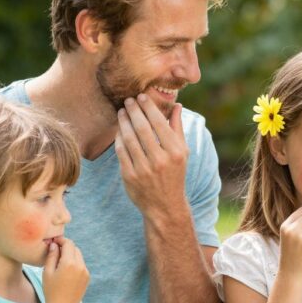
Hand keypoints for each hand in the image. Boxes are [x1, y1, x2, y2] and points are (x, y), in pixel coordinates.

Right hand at [42, 237, 88, 302]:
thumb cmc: (51, 290)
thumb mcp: (47, 272)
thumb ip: (52, 256)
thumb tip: (54, 244)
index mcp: (70, 263)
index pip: (68, 244)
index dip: (61, 240)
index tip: (54, 241)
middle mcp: (80, 266)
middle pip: (75, 249)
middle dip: (66, 247)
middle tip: (55, 249)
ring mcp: (86, 272)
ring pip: (79, 256)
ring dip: (70, 255)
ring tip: (59, 260)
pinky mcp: (87, 277)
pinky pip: (81, 265)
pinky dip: (74, 263)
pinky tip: (65, 269)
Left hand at [114, 95, 189, 217]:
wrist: (165, 205)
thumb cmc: (175, 174)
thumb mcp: (182, 153)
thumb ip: (178, 128)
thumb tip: (177, 105)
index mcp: (175, 152)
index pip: (159, 123)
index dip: (148, 107)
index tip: (141, 97)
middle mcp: (160, 160)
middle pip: (142, 128)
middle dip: (133, 110)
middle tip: (128, 100)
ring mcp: (144, 169)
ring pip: (129, 138)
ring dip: (123, 122)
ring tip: (122, 112)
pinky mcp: (130, 176)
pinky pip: (121, 151)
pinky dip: (119, 138)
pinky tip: (119, 129)